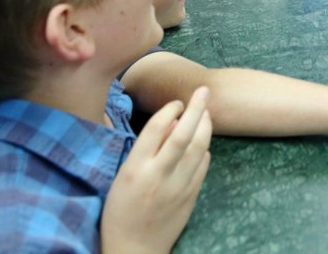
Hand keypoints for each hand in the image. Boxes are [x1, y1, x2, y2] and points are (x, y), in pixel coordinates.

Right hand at [102, 87, 212, 253]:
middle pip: (183, 133)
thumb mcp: (123, 177)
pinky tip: (202, 141)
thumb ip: (145, 150)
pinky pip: (203, 165)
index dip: (169, 110)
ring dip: (205, 125)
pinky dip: (204, 148)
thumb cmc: (120, 211)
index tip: (176, 102)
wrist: (135, 249)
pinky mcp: (191, 196)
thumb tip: (171, 123)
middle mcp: (159, 175)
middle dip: (196, 107)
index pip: (156, 128)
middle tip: (204, 90)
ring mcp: (178, 186)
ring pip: (199, 147)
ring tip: (207, 112)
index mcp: (135, 169)